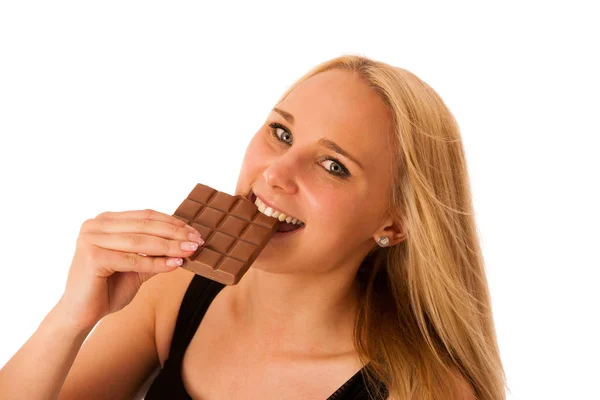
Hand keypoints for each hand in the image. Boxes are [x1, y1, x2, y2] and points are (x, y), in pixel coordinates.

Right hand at [57, 209, 203, 328]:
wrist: (81, 315)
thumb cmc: (108, 289)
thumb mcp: (138, 266)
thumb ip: (156, 253)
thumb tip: (187, 244)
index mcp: (106, 221)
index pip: (146, 216)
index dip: (173, 223)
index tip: (195, 232)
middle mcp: (95, 224)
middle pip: (145, 226)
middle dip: (175, 233)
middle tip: (198, 241)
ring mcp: (91, 238)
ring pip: (141, 241)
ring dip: (170, 246)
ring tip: (191, 251)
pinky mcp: (92, 256)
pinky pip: (132, 259)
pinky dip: (156, 263)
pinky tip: (175, 265)